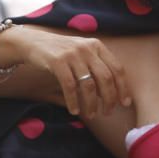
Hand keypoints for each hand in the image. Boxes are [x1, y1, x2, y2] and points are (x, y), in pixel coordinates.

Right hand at [5, 27, 131, 118]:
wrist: (34, 42)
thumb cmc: (63, 54)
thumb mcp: (83, 54)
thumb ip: (97, 68)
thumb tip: (111, 95)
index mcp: (97, 46)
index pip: (117, 69)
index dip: (122, 87)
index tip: (124, 103)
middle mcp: (87, 48)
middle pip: (106, 78)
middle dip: (109, 99)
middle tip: (108, 113)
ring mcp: (72, 54)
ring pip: (88, 85)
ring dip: (91, 104)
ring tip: (91, 115)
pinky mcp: (57, 61)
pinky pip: (70, 86)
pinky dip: (74, 101)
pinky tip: (74, 111)